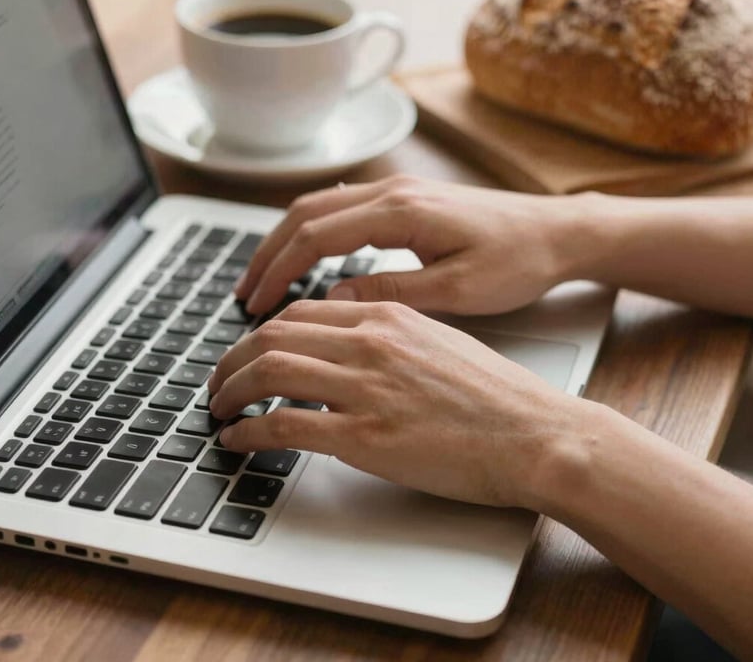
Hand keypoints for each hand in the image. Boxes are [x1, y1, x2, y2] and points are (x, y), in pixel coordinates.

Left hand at [208, 299, 588, 508]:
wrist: (534, 433)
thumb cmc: (495, 395)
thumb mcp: (440, 341)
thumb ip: (390, 333)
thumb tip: (348, 338)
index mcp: (388, 316)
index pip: (301, 312)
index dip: (262, 332)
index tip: (249, 352)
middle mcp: (370, 343)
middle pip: (272, 335)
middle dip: (232, 359)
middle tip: (217, 382)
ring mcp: (366, 387)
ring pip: (268, 372)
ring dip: (230, 391)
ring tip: (217, 409)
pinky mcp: (365, 436)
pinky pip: (284, 424)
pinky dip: (248, 431)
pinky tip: (237, 439)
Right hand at [238, 175, 581, 315]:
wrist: (558, 231)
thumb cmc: (518, 260)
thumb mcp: (458, 289)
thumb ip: (391, 292)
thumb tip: (333, 299)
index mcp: (400, 211)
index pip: (315, 236)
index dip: (278, 271)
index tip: (255, 305)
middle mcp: (392, 191)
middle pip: (305, 214)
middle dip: (268, 253)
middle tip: (244, 293)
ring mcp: (399, 190)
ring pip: (320, 207)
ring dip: (287, 240)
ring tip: (264, 278)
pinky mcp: (408, 199)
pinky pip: (344, 208)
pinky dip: (313, 232)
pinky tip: (307, 256)